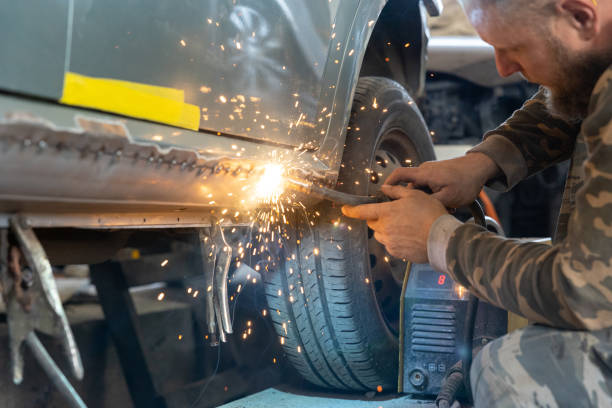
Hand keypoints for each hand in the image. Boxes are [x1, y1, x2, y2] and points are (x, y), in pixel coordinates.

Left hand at [341, 185, 447, 262]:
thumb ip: (396, 191)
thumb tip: (384, 188)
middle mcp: (384, 228)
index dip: (352, 210)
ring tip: (405, 226)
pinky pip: (390, 245)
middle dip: (378, 218)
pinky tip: (409, 236)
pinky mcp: (396, 253)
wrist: (441, 239)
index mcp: (386, 212)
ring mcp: (389, 242)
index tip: (344, 209)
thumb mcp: (414, 195)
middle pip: (372, 223)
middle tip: (394, 214)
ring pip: (380, 234)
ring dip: (386, 230)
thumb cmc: (430, 214)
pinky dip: (395, 240)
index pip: (363, 211)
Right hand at [383, 153, 499, 208]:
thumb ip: (429, 204)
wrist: (481, 167)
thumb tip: (415, 211)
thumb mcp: (449, 198)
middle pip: (410, 187)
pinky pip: (428, 186)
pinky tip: (445, 203)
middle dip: (415, 201)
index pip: (399, 175)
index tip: (381, 194)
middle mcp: (425, 171)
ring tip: (442, 207)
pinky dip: (433, 195)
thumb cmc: (466, 181)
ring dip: (426, 199)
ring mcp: (431, 172)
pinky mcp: (437, 174)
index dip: (388, 184)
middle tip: (425, 212)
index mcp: (424, 174)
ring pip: (420, 189)